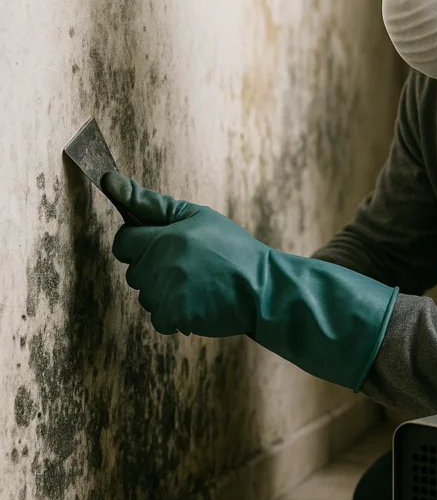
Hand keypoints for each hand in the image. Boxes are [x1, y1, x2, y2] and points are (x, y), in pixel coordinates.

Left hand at [103, 171, 264, 336]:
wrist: (262, 287)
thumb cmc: (232, 248)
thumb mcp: (197, 216)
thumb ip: (150, 202)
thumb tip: (110, 180)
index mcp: (162, 238)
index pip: (123, 242)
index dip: (139, 242)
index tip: (162, 245)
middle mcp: (158, 266)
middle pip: (134, 271)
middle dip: (153, 268)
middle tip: (189, 265)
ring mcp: (165, 294)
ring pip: (146, 296)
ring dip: (164, 293)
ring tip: (198, 284)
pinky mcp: (175, 317)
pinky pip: (159, 319)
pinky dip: (175, 315)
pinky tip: (198, 303)